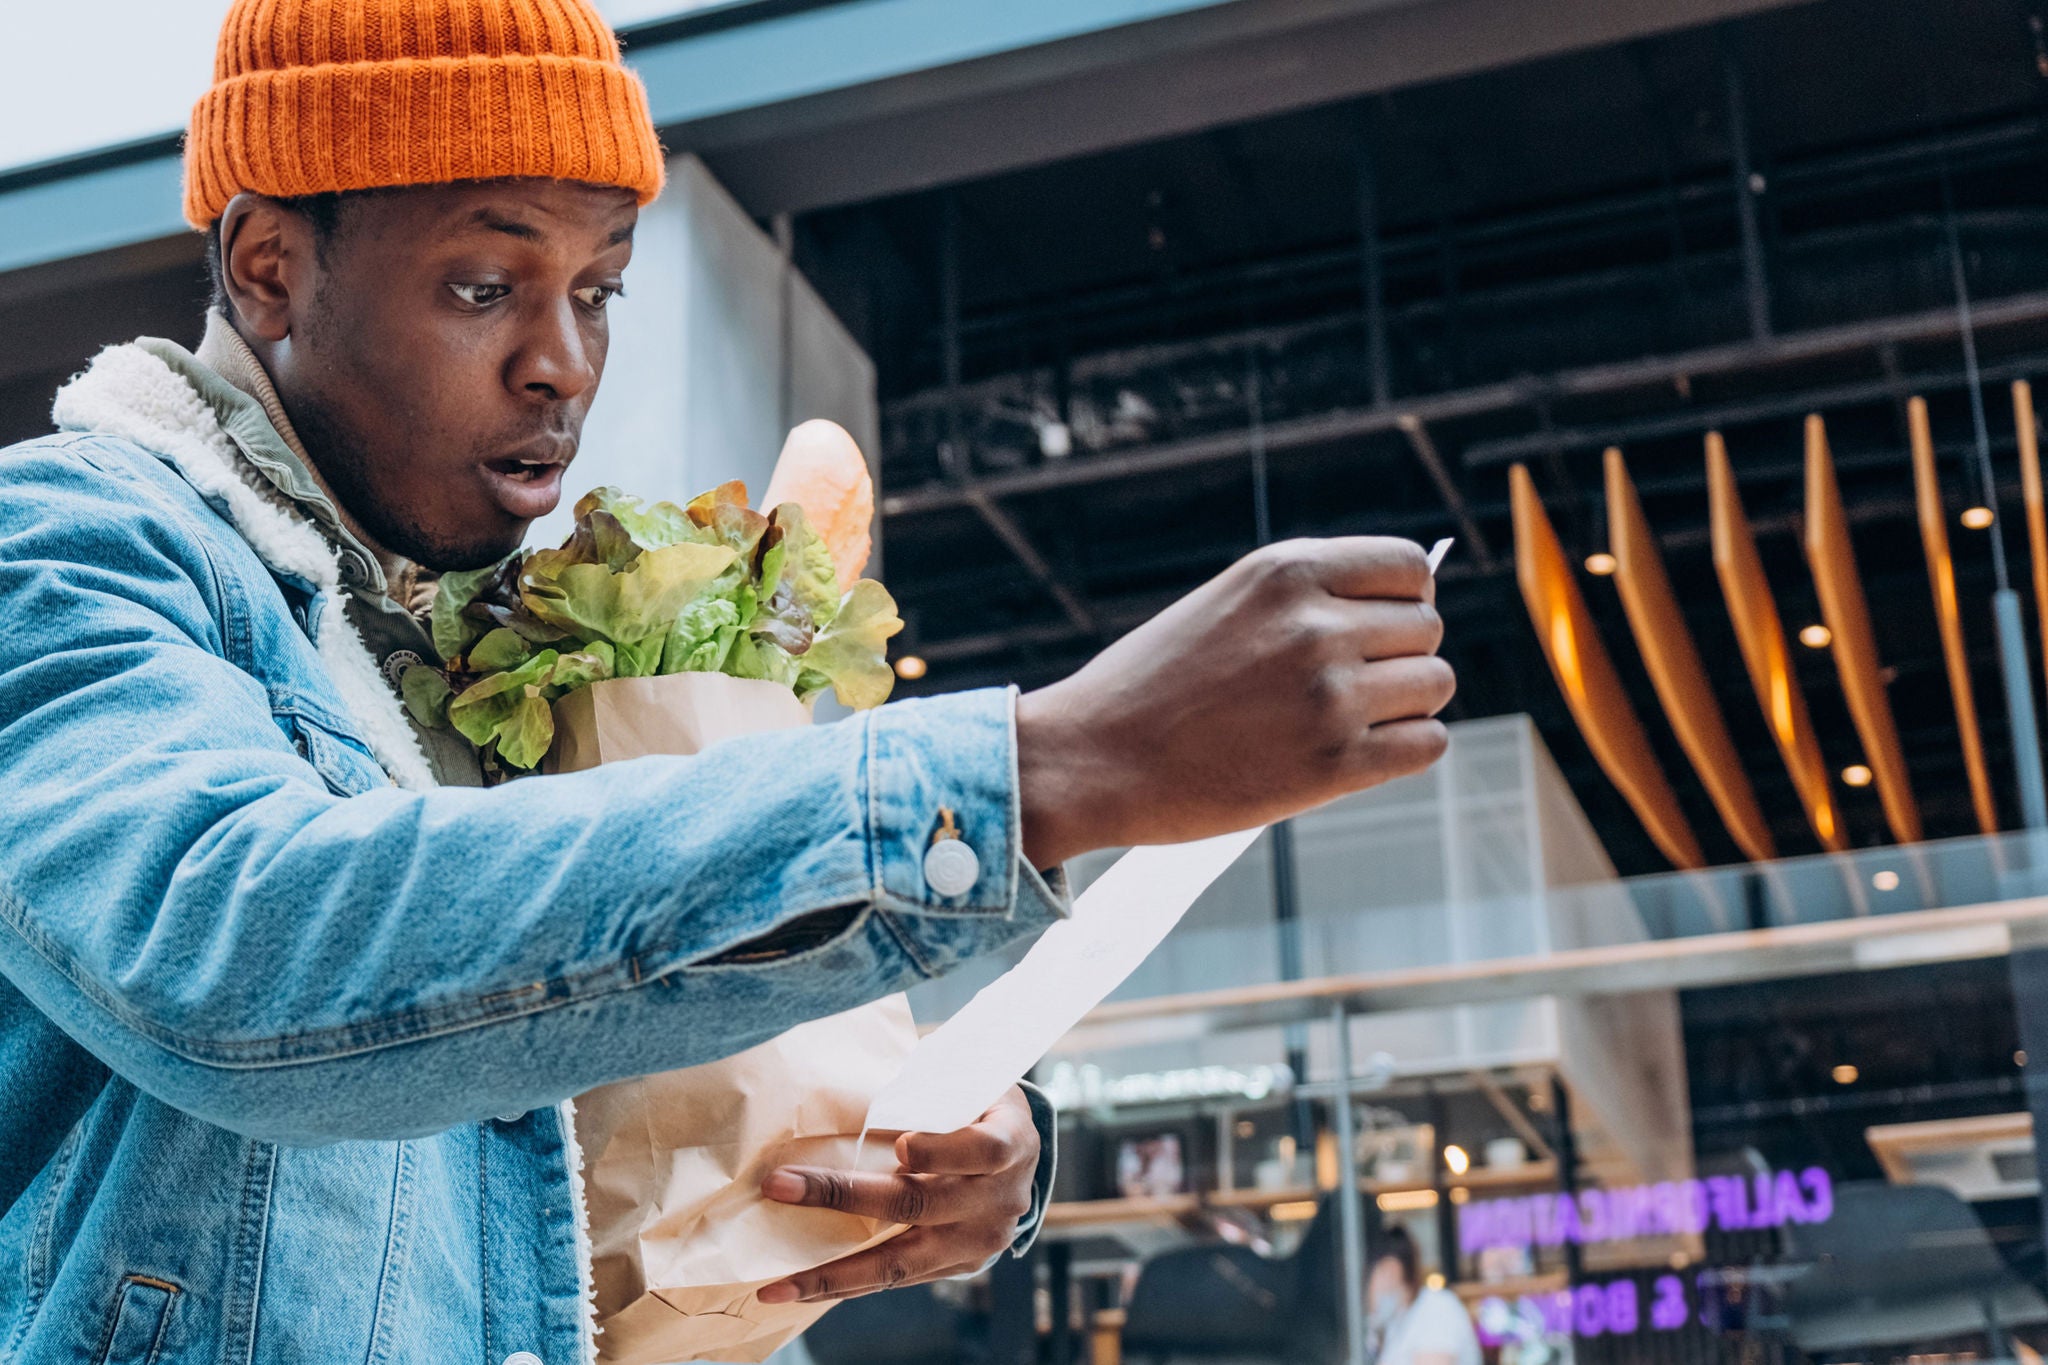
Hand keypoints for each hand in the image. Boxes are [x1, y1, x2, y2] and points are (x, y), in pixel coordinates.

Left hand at [755, 1086, 1039, 1302]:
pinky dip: (847, 1284)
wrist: (1021, 1156)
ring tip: (777, 1285)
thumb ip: (925, 1086)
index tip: (901, 1145)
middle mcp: (999, 1201)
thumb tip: (844, 1087)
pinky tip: (802, 1290)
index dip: (942, 1151)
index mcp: (1010, 1143)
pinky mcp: (957, 1267)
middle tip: (780, 1186)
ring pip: (900, 1261)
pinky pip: (895, 1278)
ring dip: (832, 1273)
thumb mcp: (968, 1080)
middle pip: (920, 1204)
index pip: (983, 1151)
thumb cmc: (978, 1102)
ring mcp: (978, 1242)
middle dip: (844, 1196)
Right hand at [1017, 537, 1453, 866]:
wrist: (1090, 758)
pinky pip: (1427, 745)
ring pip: (1435, 686)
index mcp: (1286, 571)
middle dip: (1400, 656)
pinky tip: (1361, 756)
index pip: (1409, 567)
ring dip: (1407, 705)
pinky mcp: (1333, 765)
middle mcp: (1314, 624)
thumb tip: (1404, 606)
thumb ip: (1307, 597)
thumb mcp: (1227, 604)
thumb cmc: (1153, 685)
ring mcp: (1328, 695)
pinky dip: (1406, 751)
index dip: (1403, 600)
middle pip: (1427, 629)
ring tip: (1352, 722)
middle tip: (1353, 687)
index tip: (1377, 629)